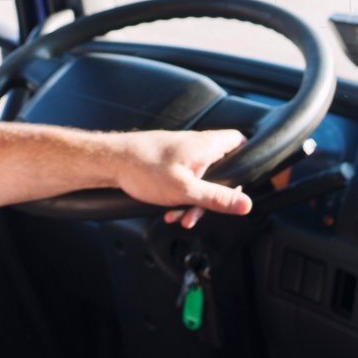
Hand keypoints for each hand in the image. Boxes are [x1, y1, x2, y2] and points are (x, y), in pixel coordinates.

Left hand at [111, 129, 251, 229]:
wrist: (110, 161)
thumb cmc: (143, 168)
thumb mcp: (186, 190)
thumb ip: (217, 198)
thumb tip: (246, 204)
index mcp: (205, 146)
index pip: (239, 141)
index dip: (247, 159)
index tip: (244, 182)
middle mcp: (195, 145)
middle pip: (221, 169)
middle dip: (214, 195)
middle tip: (204, 210)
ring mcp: (181, 153)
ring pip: (200, 179)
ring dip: (193, 201)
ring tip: (180, 216)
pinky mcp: (167, 161)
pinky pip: (184, 180)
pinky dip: (180, 196)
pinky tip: (169, 211)